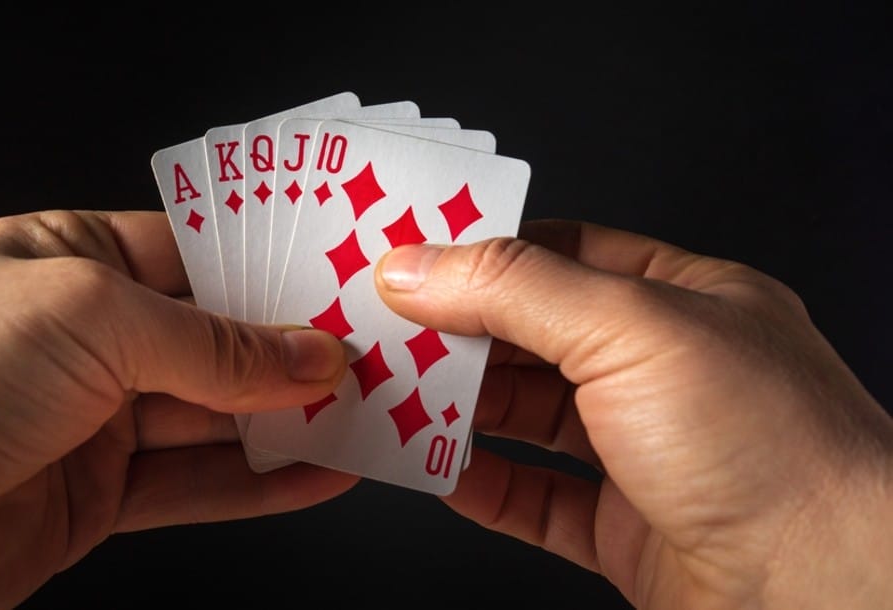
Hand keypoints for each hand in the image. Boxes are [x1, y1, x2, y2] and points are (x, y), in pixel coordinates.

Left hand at [0, 210, 357, 608]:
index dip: (274, 277)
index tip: (344, 291)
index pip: (199, 258)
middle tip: (374, 360)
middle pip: (217, 344)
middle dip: (294, 355)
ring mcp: (93, 421)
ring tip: (368, 419)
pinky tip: (318, 475)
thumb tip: (307, 355)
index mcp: (74, 261)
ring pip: (217, 421)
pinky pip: (195, 487)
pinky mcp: (96, 498)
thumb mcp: (92, 320)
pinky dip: (261, 486)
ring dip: (291, 424)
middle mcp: (86, 340)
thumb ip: (212, 345)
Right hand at [375, 220, 892, 608]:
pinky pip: (534, 497)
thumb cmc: (772, 451)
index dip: (483, 253)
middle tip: (382, 328)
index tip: (411, 259)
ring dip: (460, 410)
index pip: (563, 254)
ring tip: (394, 397)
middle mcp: (666, 374)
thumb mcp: (632, 330)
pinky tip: (439, 471)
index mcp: (685, 302)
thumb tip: (419, 265)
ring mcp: (646, 453)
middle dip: (459, 334)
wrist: (833, 598)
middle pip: (535, 337)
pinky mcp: (626, 528)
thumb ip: (516, 289)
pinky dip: (481, 483)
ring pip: (528, 419)